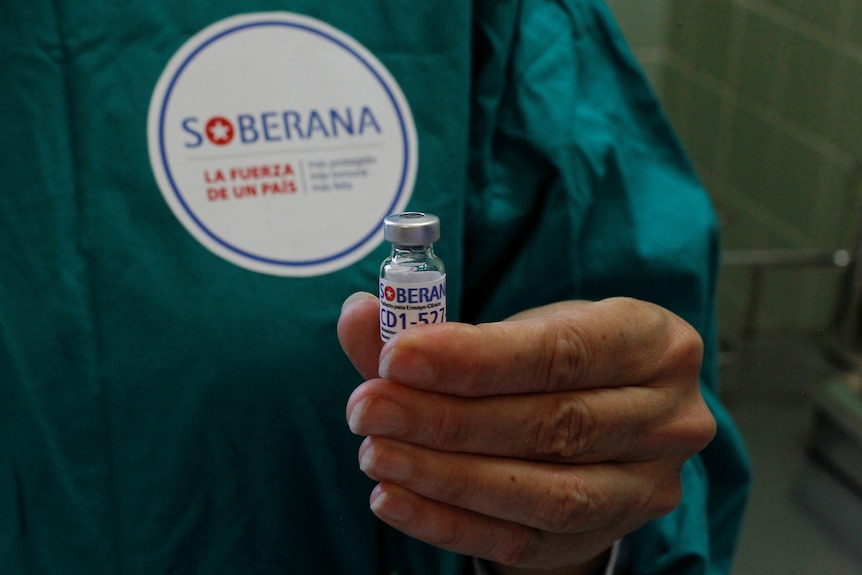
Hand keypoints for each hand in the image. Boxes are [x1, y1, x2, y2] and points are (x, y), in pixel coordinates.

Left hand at [338, 295, 715, 573]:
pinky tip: (394, 500)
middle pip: (553, 425)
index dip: (477, 359)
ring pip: (545, 494)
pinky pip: (523, 542)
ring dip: (447, 477)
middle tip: (369, 408)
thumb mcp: (515, 326)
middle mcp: (667, 418)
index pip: (564, 352)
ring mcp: (644, 487)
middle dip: (448, 420)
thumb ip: (434, 326)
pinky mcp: (603, 535)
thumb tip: (358, 315)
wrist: (605, 418)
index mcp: (652, 342)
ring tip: (376, 454)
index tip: (398, 358)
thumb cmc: (556, 360)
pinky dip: (450, 523)